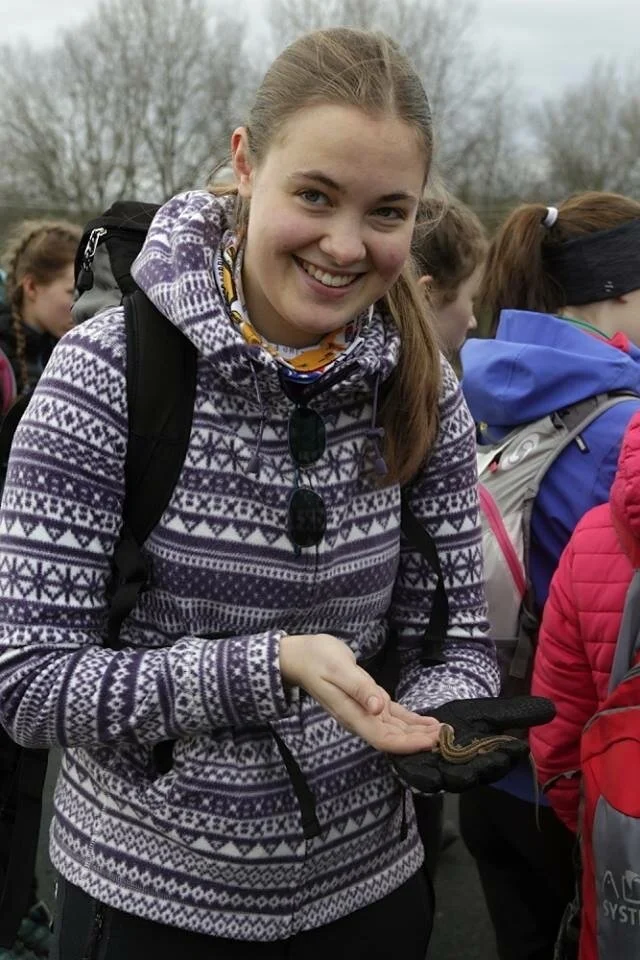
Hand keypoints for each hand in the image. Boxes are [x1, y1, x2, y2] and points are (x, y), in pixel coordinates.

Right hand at [279, 633, 441, 753]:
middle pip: (392, 737)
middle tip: (446, 738)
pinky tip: (426, 722)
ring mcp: (363, 711)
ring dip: (417, 732)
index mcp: (353, 714)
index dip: (408, 743)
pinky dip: (409, 720)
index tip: (431, 741)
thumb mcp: (339, 668)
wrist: (300, 656)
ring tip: (442, 732)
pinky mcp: (367, 701)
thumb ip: (359, 688)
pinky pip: (391, 717)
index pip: (384, 738)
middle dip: (419, 740)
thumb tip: (378, 708)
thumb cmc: (318, 658)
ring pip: (394, 729)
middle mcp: (360, 718)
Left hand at [391, 695, 555, 793]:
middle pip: (477, 775)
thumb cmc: (456, 722)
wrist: (418, 723)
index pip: (499, 763)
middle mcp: (463, 773)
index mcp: (482, 762)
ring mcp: (439, 775)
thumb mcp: (485, 714)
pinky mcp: (415, 773)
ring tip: (461, 768)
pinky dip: (424, 776)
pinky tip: (428, 772)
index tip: (517, 748)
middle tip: (492, 758)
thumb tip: (551, 708)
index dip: (507, 757)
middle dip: (484, 767)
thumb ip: (513, 713)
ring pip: (451, 780)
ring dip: (456, 775)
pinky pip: (421, 779)